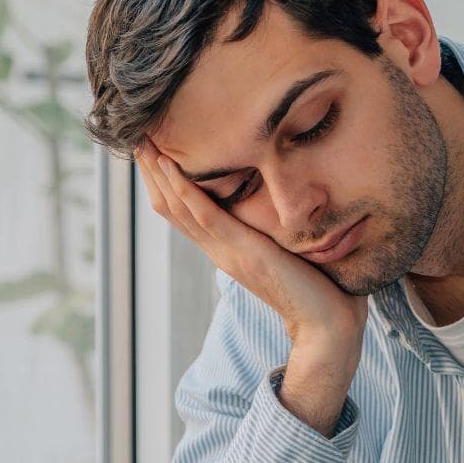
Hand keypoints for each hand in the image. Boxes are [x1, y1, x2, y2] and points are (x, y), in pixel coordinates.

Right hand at [134, 141, 367, 345]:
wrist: (328, 326)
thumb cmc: (320, 289)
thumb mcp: (290, 251)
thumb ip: (279, 231)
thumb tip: (292, 202)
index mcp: (227, 250)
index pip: (184, 212)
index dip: (166, 183)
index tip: (155, 150)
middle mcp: (220, 250)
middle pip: (172, 207)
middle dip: (153, 172)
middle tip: (136, 136)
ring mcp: (227, 252)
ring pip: (179, 207)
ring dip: (158, 173)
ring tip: (143, 141)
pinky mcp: (243, 251)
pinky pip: (204, 215)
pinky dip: (184, 188)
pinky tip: (169, 164)